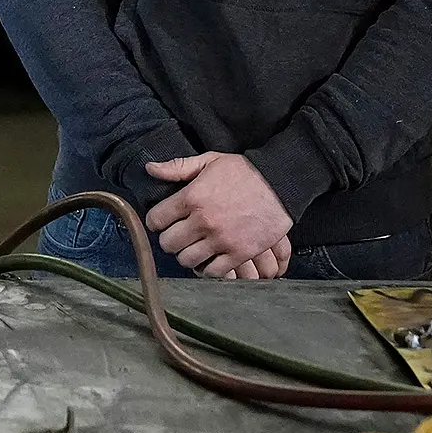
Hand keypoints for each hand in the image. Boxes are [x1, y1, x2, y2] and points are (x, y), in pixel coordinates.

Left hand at [143, 152, 292, 276]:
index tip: (162, 221)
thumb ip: (178, 167)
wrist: (281, 184)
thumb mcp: (210, 160)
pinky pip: (213, 271)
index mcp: (192, 197)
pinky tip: (210, 258)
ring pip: (187, 260)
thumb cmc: (244, 171)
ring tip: (193, 247)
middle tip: (177, 235)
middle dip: (169, 240)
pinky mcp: (239, 253)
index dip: (156, 221)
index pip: (156, 219)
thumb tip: (150, 169)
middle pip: (169, 244)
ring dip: (187, 255)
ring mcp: (222, 239)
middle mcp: (204, 221)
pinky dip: (208, 268)